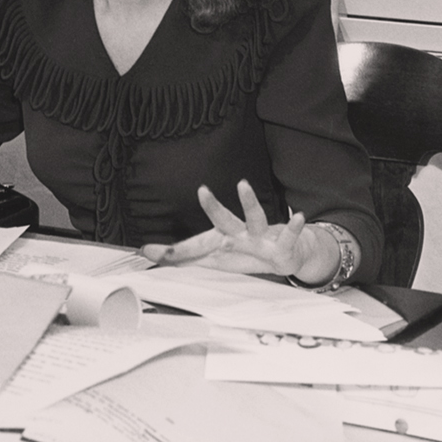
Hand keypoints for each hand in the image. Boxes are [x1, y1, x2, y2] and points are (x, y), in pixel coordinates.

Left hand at [140, 181, 337, 281]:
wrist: (284, 254)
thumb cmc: (243, 253)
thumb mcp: (210, 257)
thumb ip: (180, 255)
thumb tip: (144, 251)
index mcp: (219, 240)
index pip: (193, 245)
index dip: (174, 251)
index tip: (149, 252)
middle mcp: (238, 235)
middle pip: (223, 221)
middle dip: (213, 208)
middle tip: (202, 190)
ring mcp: (260, 238)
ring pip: (254, 219)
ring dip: (249, 203)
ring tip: (244, 184)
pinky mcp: (281, 247)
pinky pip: (287, 236)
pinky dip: (293, 227)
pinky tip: (297, 216)